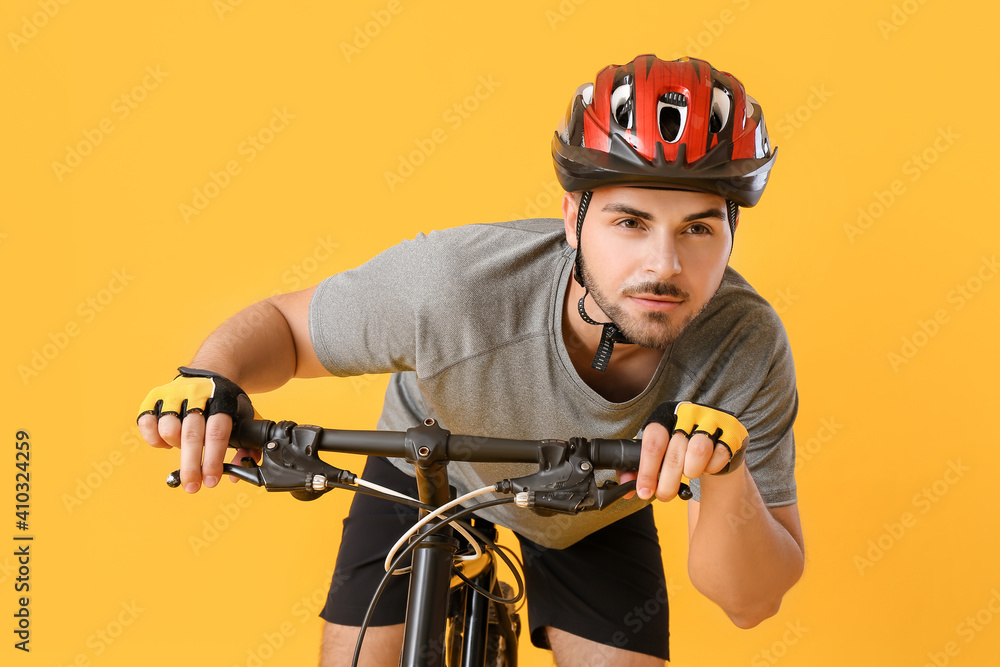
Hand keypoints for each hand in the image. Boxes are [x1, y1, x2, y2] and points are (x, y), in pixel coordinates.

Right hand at [136, 367, 257, 492]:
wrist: (211, 371)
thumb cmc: (226, 403)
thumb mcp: (243, 416)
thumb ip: (245, 445)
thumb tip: (237, 474)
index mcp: (222, 401)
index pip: (217, 433)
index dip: (213, 459)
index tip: (211, 480)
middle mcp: (197, 395)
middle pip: (192, 434)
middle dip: (191, 465)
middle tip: (192, 486)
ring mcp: (174, 394)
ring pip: (169, 428)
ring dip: (175, 446)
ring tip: (183, 449)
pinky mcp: (155, 396)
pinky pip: (147, 422)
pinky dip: (154, 439)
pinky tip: (166, 443)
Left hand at [621, 402, 747, 500]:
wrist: (714, 441)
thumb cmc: (681, 447)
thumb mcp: (659, 453)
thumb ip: (640, 469)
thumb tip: (627, 489)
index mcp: (665, 415)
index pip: (653, 442)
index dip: (647, 470)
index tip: (643, 492)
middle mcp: (687, 413)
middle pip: (674, 452)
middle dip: (667, 482)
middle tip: (664, 496)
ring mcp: (711, 419)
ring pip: (698, 451)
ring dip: (690, 471)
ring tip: (688, 475)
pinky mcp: (731, 431)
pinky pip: (720, 455)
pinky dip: (712, 468)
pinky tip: (707, 467)